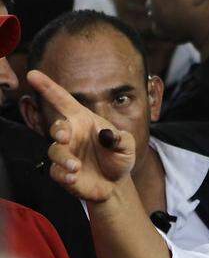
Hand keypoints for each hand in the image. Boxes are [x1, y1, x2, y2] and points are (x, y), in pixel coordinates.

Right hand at [27, 70, 135, 201]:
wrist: (116, 183)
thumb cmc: (119, 157)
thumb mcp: (127, 146)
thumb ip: (121, 139)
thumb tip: (107, 135)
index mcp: (84, 121)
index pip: (64, 101)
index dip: (48, 88)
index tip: (33, 75)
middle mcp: (72, 135)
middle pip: (57, 127)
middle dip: (58, 130)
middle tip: (65, 137)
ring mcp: (66, 153)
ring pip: (55, 151)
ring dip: (64, 158)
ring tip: (77, 167)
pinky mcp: (62, 172)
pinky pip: (56, 171)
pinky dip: (63, 175)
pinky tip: (74, 178)